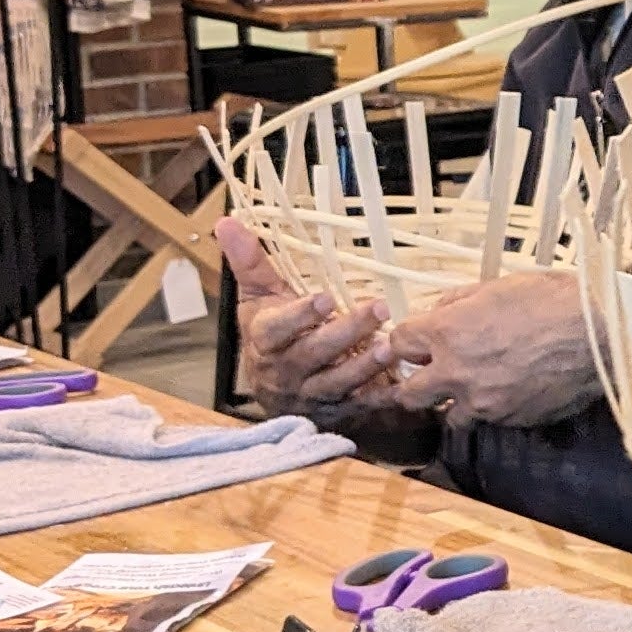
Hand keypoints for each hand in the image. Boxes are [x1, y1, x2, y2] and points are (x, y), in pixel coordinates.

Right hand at [219, 217, 402, 413]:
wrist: (276, 392)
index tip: (324, 298)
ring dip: (365, 367)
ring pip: (337, 383)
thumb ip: (249, 263)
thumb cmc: (271, 335)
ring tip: (391, 346)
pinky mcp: (339, 412)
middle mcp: (286, 371)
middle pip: (313, 354)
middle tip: (377, 309)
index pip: (276, 330)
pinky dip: (382, 398)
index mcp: (265, 342)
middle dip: (345, 333)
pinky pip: (361, 407)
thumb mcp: (257, 299)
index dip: (298, 316)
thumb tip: (227, 220)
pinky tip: (403, 385)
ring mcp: (313, 395)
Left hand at [383, 272, 600, 426]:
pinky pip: (490, 420)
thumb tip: (441, 310)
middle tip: (429, 375)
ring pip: (449, 416)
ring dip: (455, 402)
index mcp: (449, 332)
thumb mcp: (501, 285)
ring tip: (475, 388)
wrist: (602, 336)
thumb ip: (461, 300)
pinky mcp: (510, 420)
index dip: (406, 341)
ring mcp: (484, 402)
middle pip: (409, 393)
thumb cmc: (555, 301)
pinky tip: (511, 390)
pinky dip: (492, 408)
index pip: (399, 343)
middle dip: (414, 384)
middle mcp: (457, 373)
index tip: (416, 341)